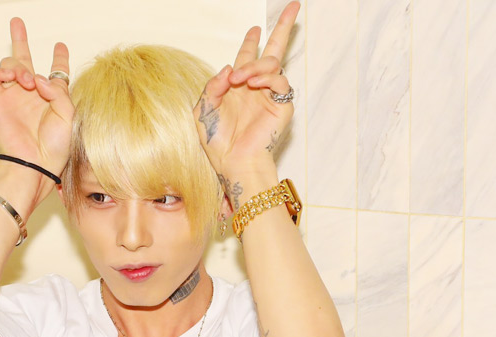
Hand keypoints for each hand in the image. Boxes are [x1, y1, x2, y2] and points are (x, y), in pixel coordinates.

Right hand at [0, 18, 73, 178]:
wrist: (36, 162)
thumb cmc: (56, 145)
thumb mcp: (69, 115)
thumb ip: (59, 91)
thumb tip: (39, 78)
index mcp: (52, 96)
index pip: (55, 72)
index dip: (59, 58)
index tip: (61, 45)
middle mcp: (32, 93)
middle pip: (25, 60)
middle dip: (20, 40)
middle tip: (17, 22)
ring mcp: (13, 96)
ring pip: (10, 66)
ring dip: (18, 67)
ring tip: (26, 80)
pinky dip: (0, 72)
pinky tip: (10, 78)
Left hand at [194, 1, 299, 177]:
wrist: (233, 161)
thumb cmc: (218, 141)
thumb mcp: (204, 110)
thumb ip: (211, 87)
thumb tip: (228, 68)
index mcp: (238, 87)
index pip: (247, 57)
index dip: (251, 42)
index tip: (253, 29)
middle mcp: (257, 87)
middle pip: (274, 50)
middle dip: (283, 28)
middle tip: (293, 6)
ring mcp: (271, 95)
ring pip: (272, 63)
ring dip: (255, 64)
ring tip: (241, 78)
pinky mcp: (282, 105)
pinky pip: (279, 81)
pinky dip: (266, 77)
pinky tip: (252, 83)